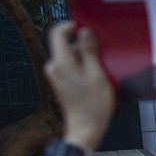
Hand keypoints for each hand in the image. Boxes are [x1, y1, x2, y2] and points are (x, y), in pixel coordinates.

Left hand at [45, 22, 115, 150]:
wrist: (86, 129)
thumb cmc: (93, 105)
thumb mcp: (96, 74)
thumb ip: (89, 50)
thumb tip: (84, 31)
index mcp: (60, 62)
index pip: (57, 32)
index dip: (71, 26)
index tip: (87, 28)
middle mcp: (54, 67)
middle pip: (66, 45)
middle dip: (83, 45)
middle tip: (102, 53)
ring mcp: (56, 76)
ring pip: (70, 56)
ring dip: (85, 58)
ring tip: (101, 69)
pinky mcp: (61, 84)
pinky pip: (71, 67)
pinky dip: (83, 67)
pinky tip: (96, 78)